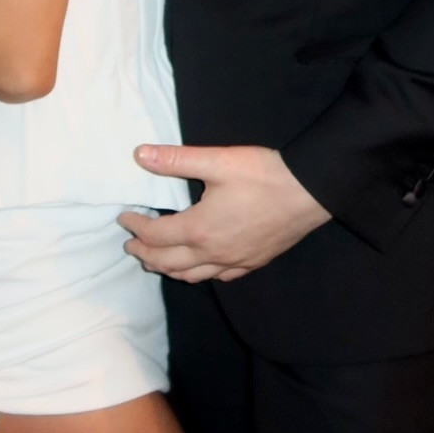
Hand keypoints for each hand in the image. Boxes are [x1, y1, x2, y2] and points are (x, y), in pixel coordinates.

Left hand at [118, 144, 331, 281]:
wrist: (310, 192)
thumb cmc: (263, 174)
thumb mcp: (218, 161)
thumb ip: (177, 160)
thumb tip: (140, 155)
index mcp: (199, 229)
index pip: (156, 235)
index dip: (136, 227)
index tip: (123, 218)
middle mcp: (213, 253)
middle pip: (168, 262)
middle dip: (145, 253)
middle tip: (131, 244)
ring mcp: (235, 262)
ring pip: (192, 276)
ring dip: (168, 269)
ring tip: (156, 261)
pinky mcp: (253, 262)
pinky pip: (219, 277)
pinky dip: (200, 274)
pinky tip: (201, 268)